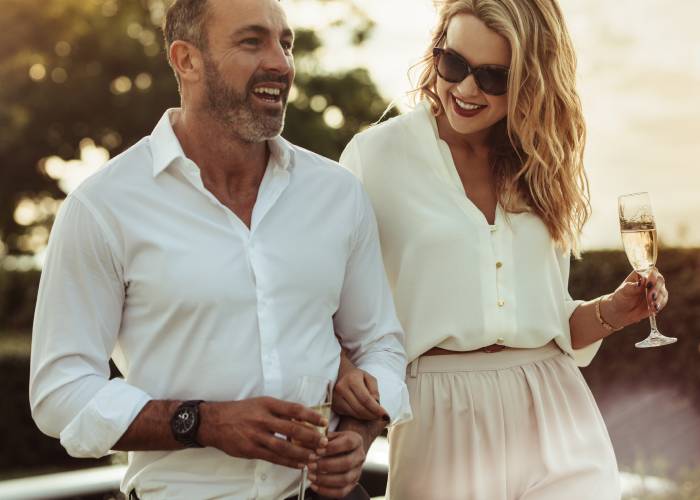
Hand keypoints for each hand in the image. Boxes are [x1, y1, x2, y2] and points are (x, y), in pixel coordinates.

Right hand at [199, 397, 327, 468]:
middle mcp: (263, 419)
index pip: (295, 409)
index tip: (324, 422)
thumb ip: (280, 410)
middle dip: (311, 437)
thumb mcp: (261, 403)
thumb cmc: (241, 411)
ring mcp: (257, 435)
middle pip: (293, 429)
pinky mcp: (251, 450)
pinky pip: (274, 458)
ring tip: (315, 457)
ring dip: (302, 453)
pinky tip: (299, 464)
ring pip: (284, 446)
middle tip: (324, 443)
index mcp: (267, 404)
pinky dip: (288, 462)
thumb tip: (303, 417)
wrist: (214, 421)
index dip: (311, 416)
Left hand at [307, 430, 365, 497]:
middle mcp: (359, 456)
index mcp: (356, 441)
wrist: (344, 449)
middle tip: (311, 465)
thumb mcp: (330, 435)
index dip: (332, 447)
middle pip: (347, 463)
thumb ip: (322, 438)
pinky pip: (341, 492)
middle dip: (326, 465)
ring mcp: (357, 472)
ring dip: (325, 479)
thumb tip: (316, 443)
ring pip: (344, 479)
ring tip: (311, 476)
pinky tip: (314, 485)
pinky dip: (326, 491)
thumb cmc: (335, 441)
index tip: (318, 450)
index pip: (348, 443)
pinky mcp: (352, 484)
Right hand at [333, 364, 388, 420]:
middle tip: (381, 417)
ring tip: (375, 416)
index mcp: (352, 380)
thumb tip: (377, 404)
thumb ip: (374, 390)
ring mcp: (336, 398)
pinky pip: (349, 414)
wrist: (339, 373)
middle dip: (372, 415)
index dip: (376, 409)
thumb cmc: (357, 375)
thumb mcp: (369, 378)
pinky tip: (365, 414)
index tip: (385, 415)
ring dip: (367, 417)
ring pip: (354, 413)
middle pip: (360, 408)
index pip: (366, 399)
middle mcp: (342, 389)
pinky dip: (359, 416)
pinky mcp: (334, 405)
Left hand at [606, 269, 668, 327]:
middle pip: (659, 280)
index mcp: (640, 274)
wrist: (622, 312)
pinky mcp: (658, 300)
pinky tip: (653, 309)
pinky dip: (659, 304)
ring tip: (652, 304)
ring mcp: (655, 290)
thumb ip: (632, 286)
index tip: (648, 284)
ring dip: (659, 298)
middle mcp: (650, 280)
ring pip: (663, 291)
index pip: (650, 270)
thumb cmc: (620, 298)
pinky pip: (663, 301)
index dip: (652, 276)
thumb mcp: (623, 291)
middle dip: (656, 288)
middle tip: (651, 296)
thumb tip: (643, 280)